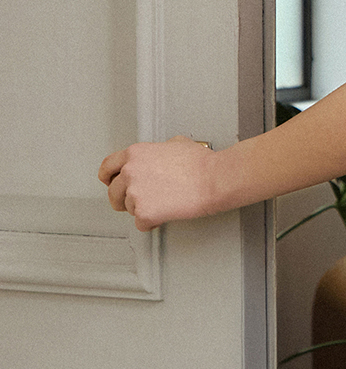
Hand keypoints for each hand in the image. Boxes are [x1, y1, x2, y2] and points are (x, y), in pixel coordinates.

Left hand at [98, 135, 218, 231]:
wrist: (214, 179)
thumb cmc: (201, 163)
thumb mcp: (176, 144)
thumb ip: (158, 150)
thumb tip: (160, 156)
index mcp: (135, 154)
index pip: (107, 167)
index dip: (108, 178)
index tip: (111, 183)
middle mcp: (130, 172)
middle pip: (113, 192)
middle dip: (124, 199)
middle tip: (139, 201)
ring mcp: (135, 194)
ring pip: (129, 209)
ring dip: (143, 209)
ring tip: (163, 204)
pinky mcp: (144, 213)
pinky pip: (141, 224)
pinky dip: (152, 223)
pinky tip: (165, 215)